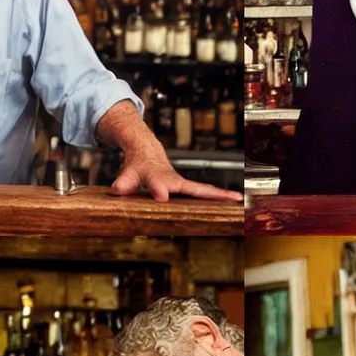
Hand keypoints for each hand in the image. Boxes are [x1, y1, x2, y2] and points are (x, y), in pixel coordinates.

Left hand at [110, 147, 245, 202]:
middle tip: (225, 197)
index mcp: (158, 178)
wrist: (148, 153)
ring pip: (204, 190)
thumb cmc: (138, 166)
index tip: (162, 197)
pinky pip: (206, 193)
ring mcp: (184, 185)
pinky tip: (237, 202)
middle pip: (193, 188)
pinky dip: (221, 197)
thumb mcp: (128, 174)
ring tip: (239, 200)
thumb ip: (123, 182)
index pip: (158, 185)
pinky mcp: (189, 188)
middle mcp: (175, 181)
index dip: (159, 190)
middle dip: (207, 193)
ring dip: (221, 196)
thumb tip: (116, 189)